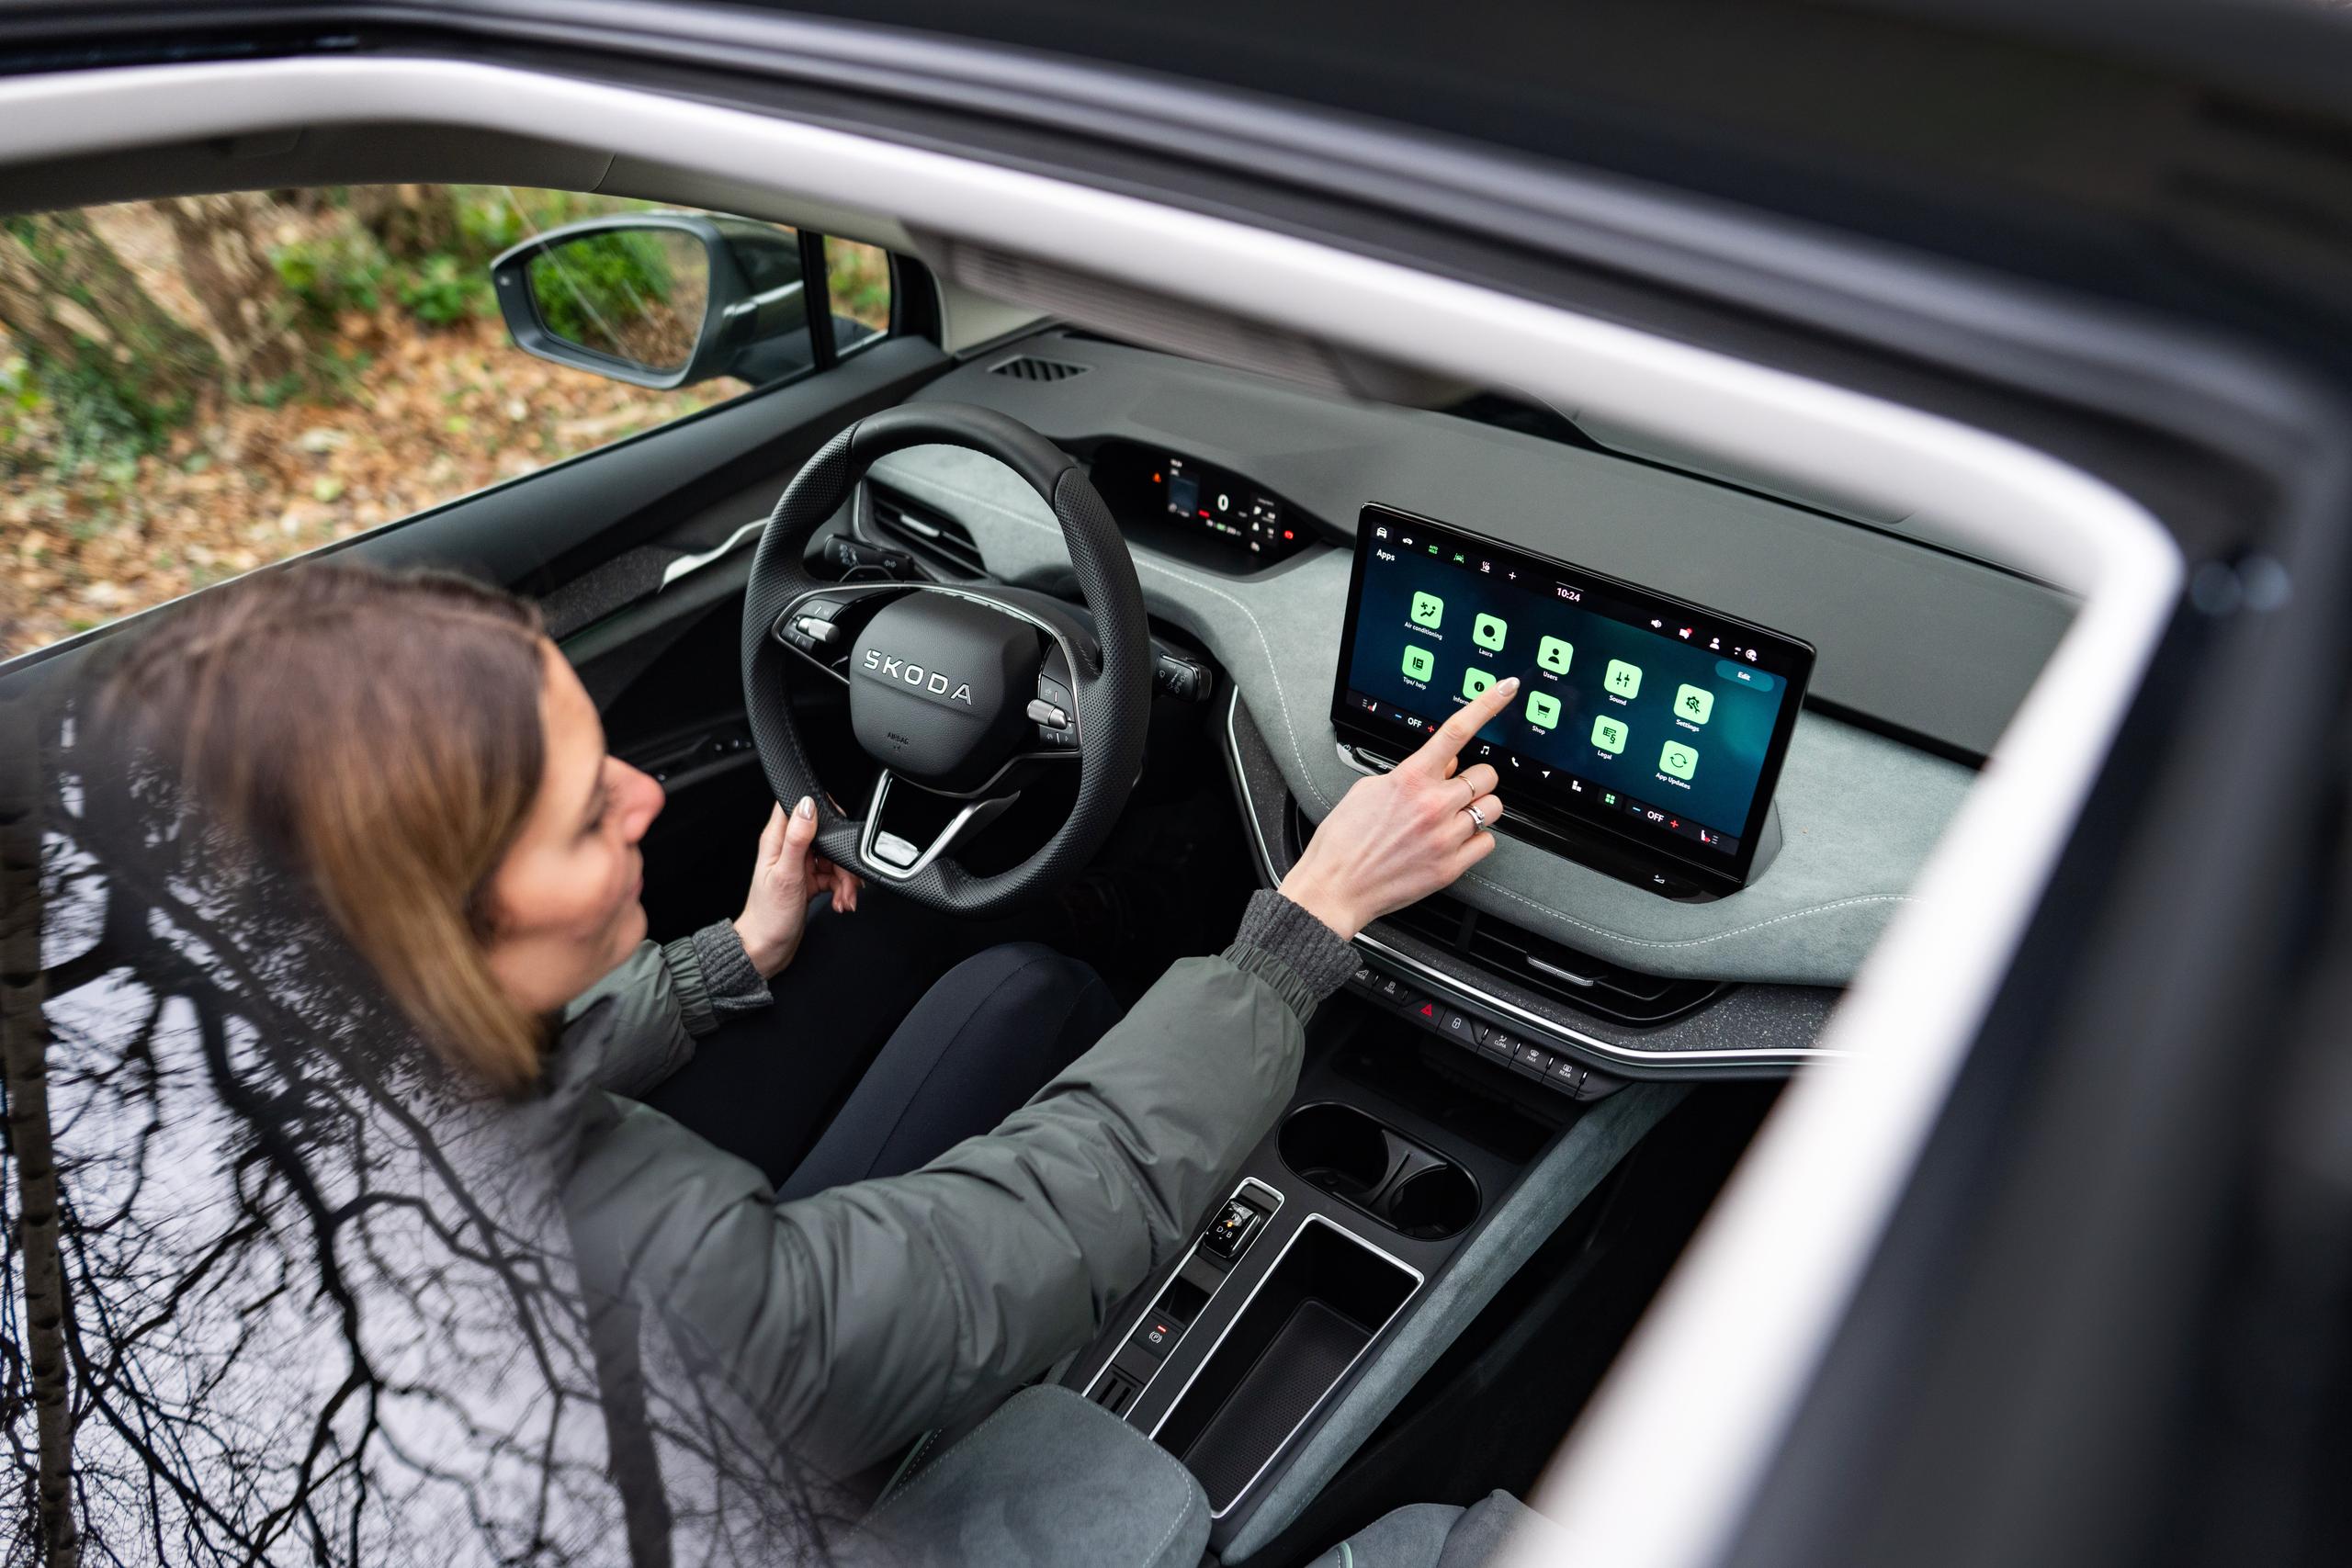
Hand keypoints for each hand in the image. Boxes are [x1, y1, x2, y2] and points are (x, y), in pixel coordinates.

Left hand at [733, 796, 864, 978]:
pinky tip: (841, 902)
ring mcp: (800, 866)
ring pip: (833, 858)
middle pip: (825, 836)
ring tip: (844, 898)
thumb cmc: (768, 917)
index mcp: (776, 840)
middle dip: (841, 857)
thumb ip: (797, 838)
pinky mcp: (809, 881)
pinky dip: (842, 889)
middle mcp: (788, 849)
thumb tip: (807, 806)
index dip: (818, 808)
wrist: (767, 949)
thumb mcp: (786, 875)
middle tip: (845, 877)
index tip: (835, 825)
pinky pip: (833, 876)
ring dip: (845, 878)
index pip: (797, 807)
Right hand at [1279, 676, 1515, 939]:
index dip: (1487, 704)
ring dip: (1477, 809)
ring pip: (1493, 809)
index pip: (1456, 731)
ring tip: (1453, 818)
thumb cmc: (1344, 841)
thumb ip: (1411, 774)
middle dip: (1475, 779)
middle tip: (1457, 790)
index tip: (1506, 689)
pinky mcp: (1451, 866)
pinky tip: (1452, 842)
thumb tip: (1442, 766)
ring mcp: (1445, 836)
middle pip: (1487, 776)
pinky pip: (1487, 843)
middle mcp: (1433, 805)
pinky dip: (1475, 840)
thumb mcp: (1368, 790)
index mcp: (1410, 779)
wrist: (1335, 887)